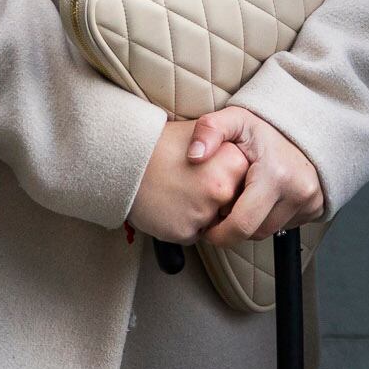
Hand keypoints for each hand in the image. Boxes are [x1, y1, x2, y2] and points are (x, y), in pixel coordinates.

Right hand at [131, 117, 249, 242]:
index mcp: (232, 162)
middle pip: (230, 203)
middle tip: (191, 182)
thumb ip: (225, 149)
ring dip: (200, 212)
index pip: (245, 179)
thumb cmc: (160, 145)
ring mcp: (204, 213)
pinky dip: (184, 223)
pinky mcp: (186, 232)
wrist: (124, 163)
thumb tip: (241, 161)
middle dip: (215, 197)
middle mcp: (222, 189)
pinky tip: (169, 204)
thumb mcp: (199, 135)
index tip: (210, 169)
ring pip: (213, 221)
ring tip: (177, 191)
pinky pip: (194, 233)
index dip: (227, 176)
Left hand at [188, 105, 326, 241]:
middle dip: (234, 230)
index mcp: (275, 174)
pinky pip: (285, 226)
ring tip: (241, 201)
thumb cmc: (265, 124)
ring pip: (269, 231)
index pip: (242, 224)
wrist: (304, 122)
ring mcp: (310, 201)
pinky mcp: (316, 207)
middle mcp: (297, 191)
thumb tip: (194, 156)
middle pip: (255, 232)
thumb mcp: (234, 119)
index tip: (207, 229)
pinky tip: (261, 199)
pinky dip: (268, 218)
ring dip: (252, 224)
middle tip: (220, 213)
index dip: (220, 234)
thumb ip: (209, 130)